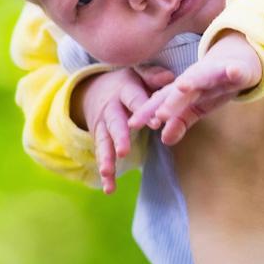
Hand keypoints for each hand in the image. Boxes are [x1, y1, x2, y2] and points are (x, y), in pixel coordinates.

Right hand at [76, 65, 174, 192]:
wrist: (95, 88)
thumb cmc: (128, 84)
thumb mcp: (138, 74)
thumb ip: (153, 76)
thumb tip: (169, 77)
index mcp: (124, 90)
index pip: (134, 99)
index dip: (143, 110)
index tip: (155, 123)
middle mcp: (111, 108)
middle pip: (114, 123)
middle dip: (119, 137)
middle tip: (124, 151)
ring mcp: (103, 125)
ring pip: (104, 142)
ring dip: (106, 158)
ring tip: (107, 172)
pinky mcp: (99, 139)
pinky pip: (101, 155)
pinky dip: (105, 174)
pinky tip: (108, 189)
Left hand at [134, 33, 263, 145]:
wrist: (239, 58)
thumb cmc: (213, 85)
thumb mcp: (196, 106)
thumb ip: (179, 121)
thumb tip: (164, 140)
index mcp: (183, 90)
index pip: (162, 101)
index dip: (147, 111)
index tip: (132, 124)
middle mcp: (195, 79)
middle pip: (178, 91)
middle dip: (168, 102)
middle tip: (158, 115)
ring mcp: (215, 72)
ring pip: (202, 76)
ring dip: (193, 80)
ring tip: (182, 86)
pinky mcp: (236, 68)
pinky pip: (236, 70)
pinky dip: (234, 71)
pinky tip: (232, 72)